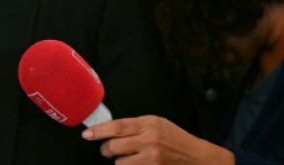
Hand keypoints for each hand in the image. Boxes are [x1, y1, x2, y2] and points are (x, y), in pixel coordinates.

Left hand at [81, 115, 234, 163]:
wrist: (196, 157)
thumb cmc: (174, 138)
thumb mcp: (156, 123)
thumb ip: (134, 125)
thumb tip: (110, 128)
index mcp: (148, 124)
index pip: (117, 127)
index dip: (99, 131)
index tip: (87, 134)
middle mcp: (149, 141)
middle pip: (114, 146)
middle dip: (106, 149)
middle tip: (108, 148)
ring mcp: (152, 159)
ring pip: (120, 163)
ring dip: (119, 161)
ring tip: (128, 157)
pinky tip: (136, 163)